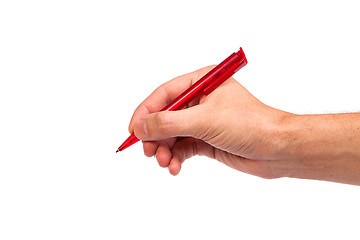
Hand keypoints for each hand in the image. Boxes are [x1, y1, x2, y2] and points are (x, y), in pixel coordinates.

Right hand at [128, 66, 288, 176]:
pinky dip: (176, 158)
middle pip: (166, 116)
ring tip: (164, 163)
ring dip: (165, 150)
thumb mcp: (204, 120)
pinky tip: (175, 167)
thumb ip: (169, 123)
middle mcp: (200, 101)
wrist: (277, 149)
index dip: (145, 112)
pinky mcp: (207, 140)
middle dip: (156, 136)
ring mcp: (203, 121)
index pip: (164, 94)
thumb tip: (139, 127)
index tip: (133, 130)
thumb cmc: (249, 124)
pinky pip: (183, 148)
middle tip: (148, 152)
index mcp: (201, 83)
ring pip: (173, 135)